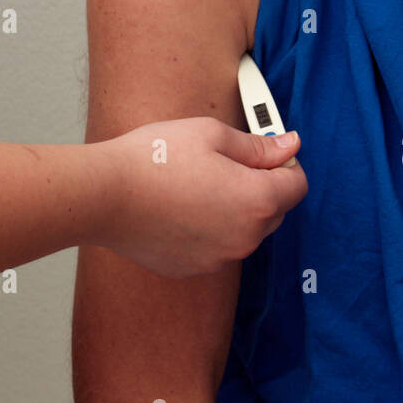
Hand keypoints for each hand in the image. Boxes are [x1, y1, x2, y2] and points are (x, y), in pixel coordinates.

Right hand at [93, 118, 306, 277]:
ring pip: (244, 230)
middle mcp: (245, 238)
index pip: (297, 185)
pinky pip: (216, 246)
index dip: (285, 163)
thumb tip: (291, 145)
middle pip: (274, 210)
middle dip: (260, 186)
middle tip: (224, 161)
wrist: (104, 195)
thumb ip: (258, 146)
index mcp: (257, 201)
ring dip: (233, 209)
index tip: (265, 151)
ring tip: (194, 182)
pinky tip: (179, 206)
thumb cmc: (156, 158)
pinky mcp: (193, 268)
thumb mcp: (212, 134)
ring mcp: (219, 258)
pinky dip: (208, 228)